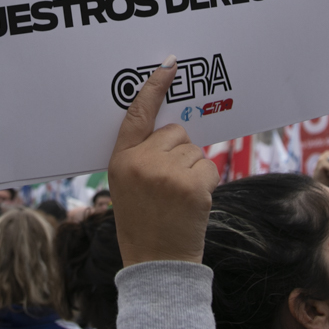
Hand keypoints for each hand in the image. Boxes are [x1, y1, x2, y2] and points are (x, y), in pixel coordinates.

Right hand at [108, 55, 218, 266]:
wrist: (156, 262)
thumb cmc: (143, 222)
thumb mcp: (127, 185)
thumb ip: (142, 156)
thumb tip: (173, 132)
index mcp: (120, 160)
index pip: (136, 115)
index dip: (153, 88)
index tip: (168, 66)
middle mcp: (141, 162)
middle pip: (175, 132)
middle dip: (178, 152)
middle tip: (168, 184)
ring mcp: (167, 172)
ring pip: (194, 150)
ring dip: (193, 170)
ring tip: (178, 197)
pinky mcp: (191, 185)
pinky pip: (208, 167)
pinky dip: (206, 182)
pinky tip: (192, 202)